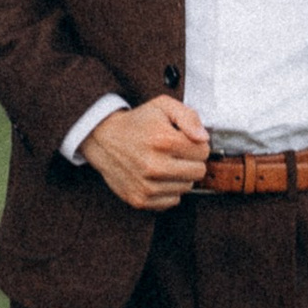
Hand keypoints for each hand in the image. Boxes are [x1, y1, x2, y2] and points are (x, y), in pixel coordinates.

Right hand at [81, 94, 210, 209]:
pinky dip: (169, 190)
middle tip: (176, 153)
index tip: (184, 141)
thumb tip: (203, 138)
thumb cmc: (135, 124)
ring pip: (187, 187)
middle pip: (198, 172)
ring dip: (180, 176)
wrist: (103, 140)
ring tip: (165, 163)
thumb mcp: (163, 106)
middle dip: (192, 161)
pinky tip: (158, 177)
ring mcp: (147, 186)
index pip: (203, 151)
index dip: (196, 144)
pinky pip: (172, 201)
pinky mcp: (140, 199)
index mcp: (163, 141)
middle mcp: (154, 166)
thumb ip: (189, 117)